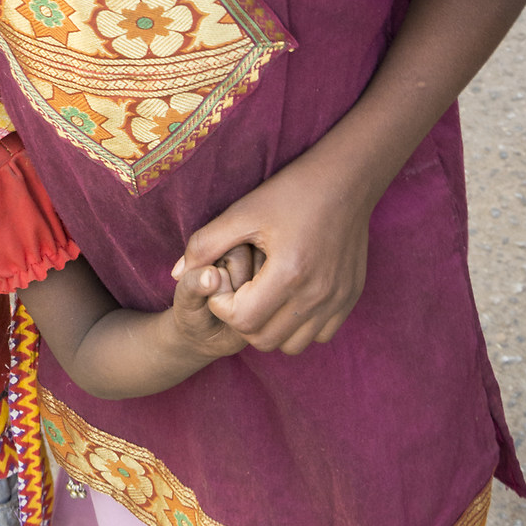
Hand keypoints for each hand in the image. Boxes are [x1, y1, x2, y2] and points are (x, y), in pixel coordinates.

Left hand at [176, 152, 372, 356]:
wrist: (346, 181)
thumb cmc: (291, 192)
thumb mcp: (242, 212)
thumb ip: (205, 244)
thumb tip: (176, 275)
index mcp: (288, 273)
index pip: (242, 320)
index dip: (223, 304)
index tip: (224, 280)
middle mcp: (317, 294)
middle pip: (264, 340)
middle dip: (242, 320)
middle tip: (241, 290)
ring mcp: (337, 299)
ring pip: (292, 345)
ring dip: (271, 327)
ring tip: (265, 295)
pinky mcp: (349, 298)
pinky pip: (320, 335)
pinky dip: (300, 326)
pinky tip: (291, 296)